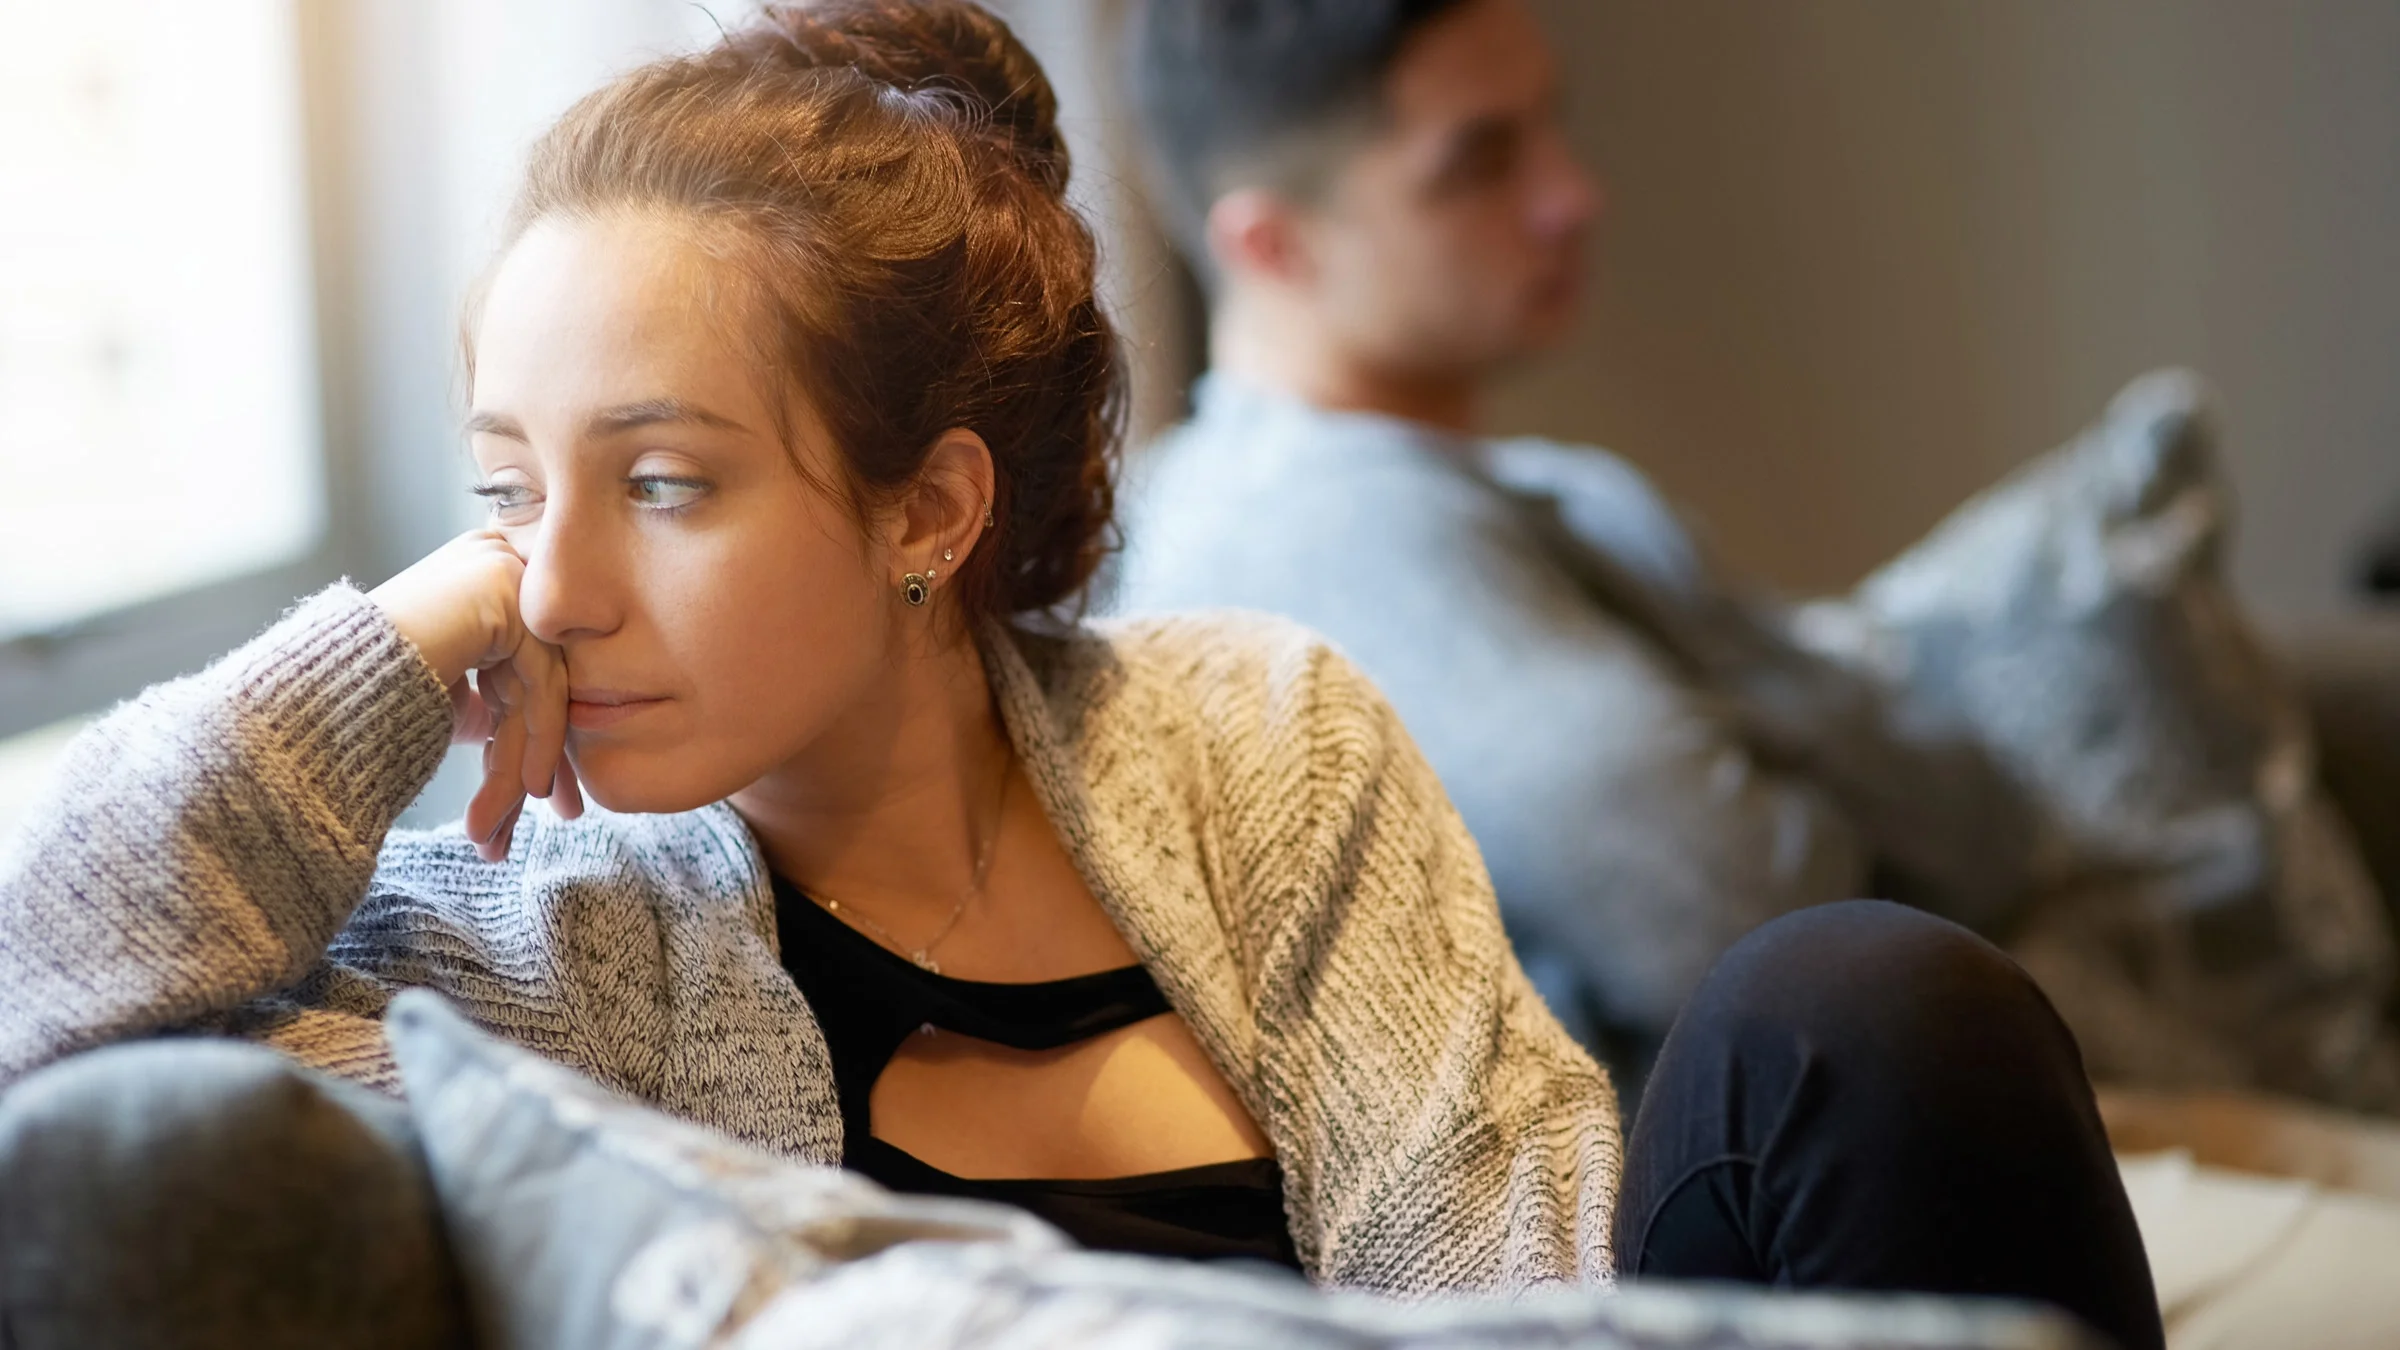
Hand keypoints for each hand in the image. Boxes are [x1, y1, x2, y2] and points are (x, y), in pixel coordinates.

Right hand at [368, 530, 583, 859]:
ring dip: (522, 766)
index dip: (534, 739)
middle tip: (549, 818)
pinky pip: (542, 679)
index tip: (537, 797)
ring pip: (538, 689)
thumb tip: (539, 759)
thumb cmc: (364, 696)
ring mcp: (501, 573)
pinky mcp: (503, 593)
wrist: (314, 687)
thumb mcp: (447, 698)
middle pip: (536, 680)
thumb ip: (495, 706)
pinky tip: (528, 788)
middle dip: (538, 758)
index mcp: (480, 587)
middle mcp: (495, 567)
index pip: (525, 670)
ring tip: (498, 828)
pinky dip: (539, 739)